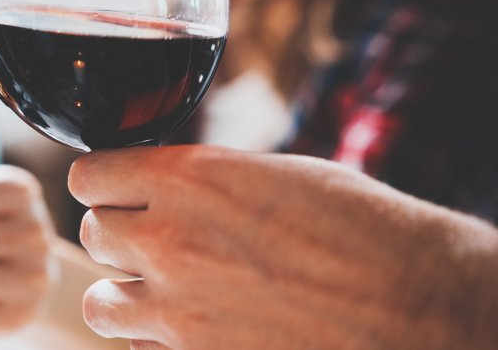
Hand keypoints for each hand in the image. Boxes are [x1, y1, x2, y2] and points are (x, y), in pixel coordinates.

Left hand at [68, 145, 497, 349]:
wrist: (419, 305)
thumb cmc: (362, 228)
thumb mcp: (274, 174)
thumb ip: (204, 180)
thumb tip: (167, 186)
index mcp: (185, 180)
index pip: (87, 176)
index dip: (103, 183)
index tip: (119, 190)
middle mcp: (168, 240)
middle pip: (92, 235)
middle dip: (120, 236)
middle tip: (157, 241)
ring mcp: (177, 309)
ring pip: (99, 302)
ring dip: (126, 295)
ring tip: (165, 293)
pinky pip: (137, 349)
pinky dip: (154, 340)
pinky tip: (191, 328)